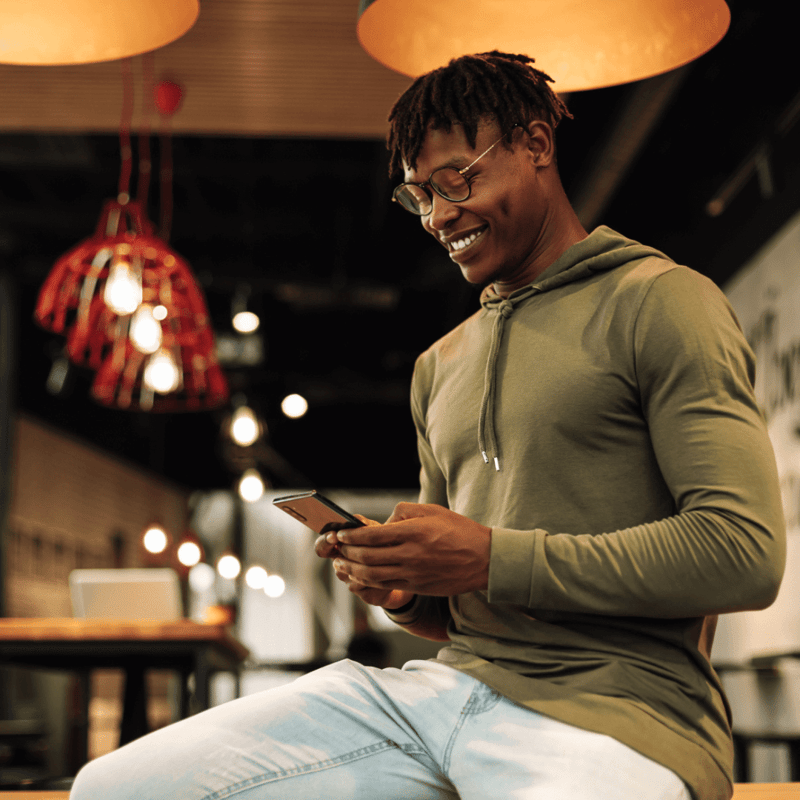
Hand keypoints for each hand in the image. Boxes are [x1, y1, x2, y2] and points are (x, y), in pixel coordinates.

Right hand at [314, 515, 414, 608]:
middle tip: (363, 548)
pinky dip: (380, 578)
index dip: (325, 542)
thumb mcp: (375, 530)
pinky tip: (390, 572)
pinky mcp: (366, 594)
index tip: (334, 536)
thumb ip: (364, 525)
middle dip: (350, 556)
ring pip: (352, 576)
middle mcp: (342, 566)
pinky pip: (367, 587)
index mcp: (340, 548)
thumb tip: (355, 519)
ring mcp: (352, 582)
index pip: (322, 546)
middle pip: (337, 564)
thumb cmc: (383, 545)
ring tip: (385, 557)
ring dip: (368, 565)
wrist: (401, 567)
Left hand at [331, 503, 490, 596]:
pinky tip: (361, 576)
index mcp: (414, 532)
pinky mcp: (417, 587)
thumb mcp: (433, 510)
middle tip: (337, 548)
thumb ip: (405, 511)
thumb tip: (384, 522)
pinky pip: (385, 586)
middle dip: (346, 552)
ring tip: (343, 564)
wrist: (484, 560)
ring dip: (353, 569)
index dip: (352, 536)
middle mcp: (411, 554)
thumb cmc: (460, 531)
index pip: (373, 535)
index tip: (342, 534)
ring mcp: (413, 574)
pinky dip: (368, 582)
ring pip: (372, 575)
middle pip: (367, 557)